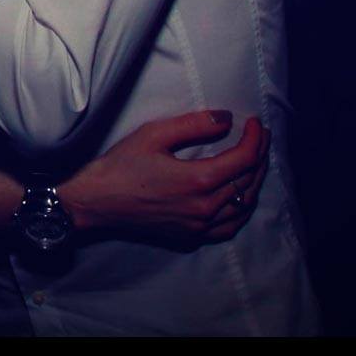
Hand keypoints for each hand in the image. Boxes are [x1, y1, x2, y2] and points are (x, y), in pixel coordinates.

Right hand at [59, 111, 270, 243]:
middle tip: (259, 137)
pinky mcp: (190, 236)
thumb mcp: (154, 134)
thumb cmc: (120, 166)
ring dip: (254, 181)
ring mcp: (198, 226)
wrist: (95, 202)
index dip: (255, 138)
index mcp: (198, 181)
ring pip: (243, 206)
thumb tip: (227, 119)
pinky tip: (241, 196)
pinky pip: (228, 226)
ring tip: (255, 161)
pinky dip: (241, 209)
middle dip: (259, 155)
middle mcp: (204, 208)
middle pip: (248, 181)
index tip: (254, 122)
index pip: (244, 159)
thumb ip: (195, 124)